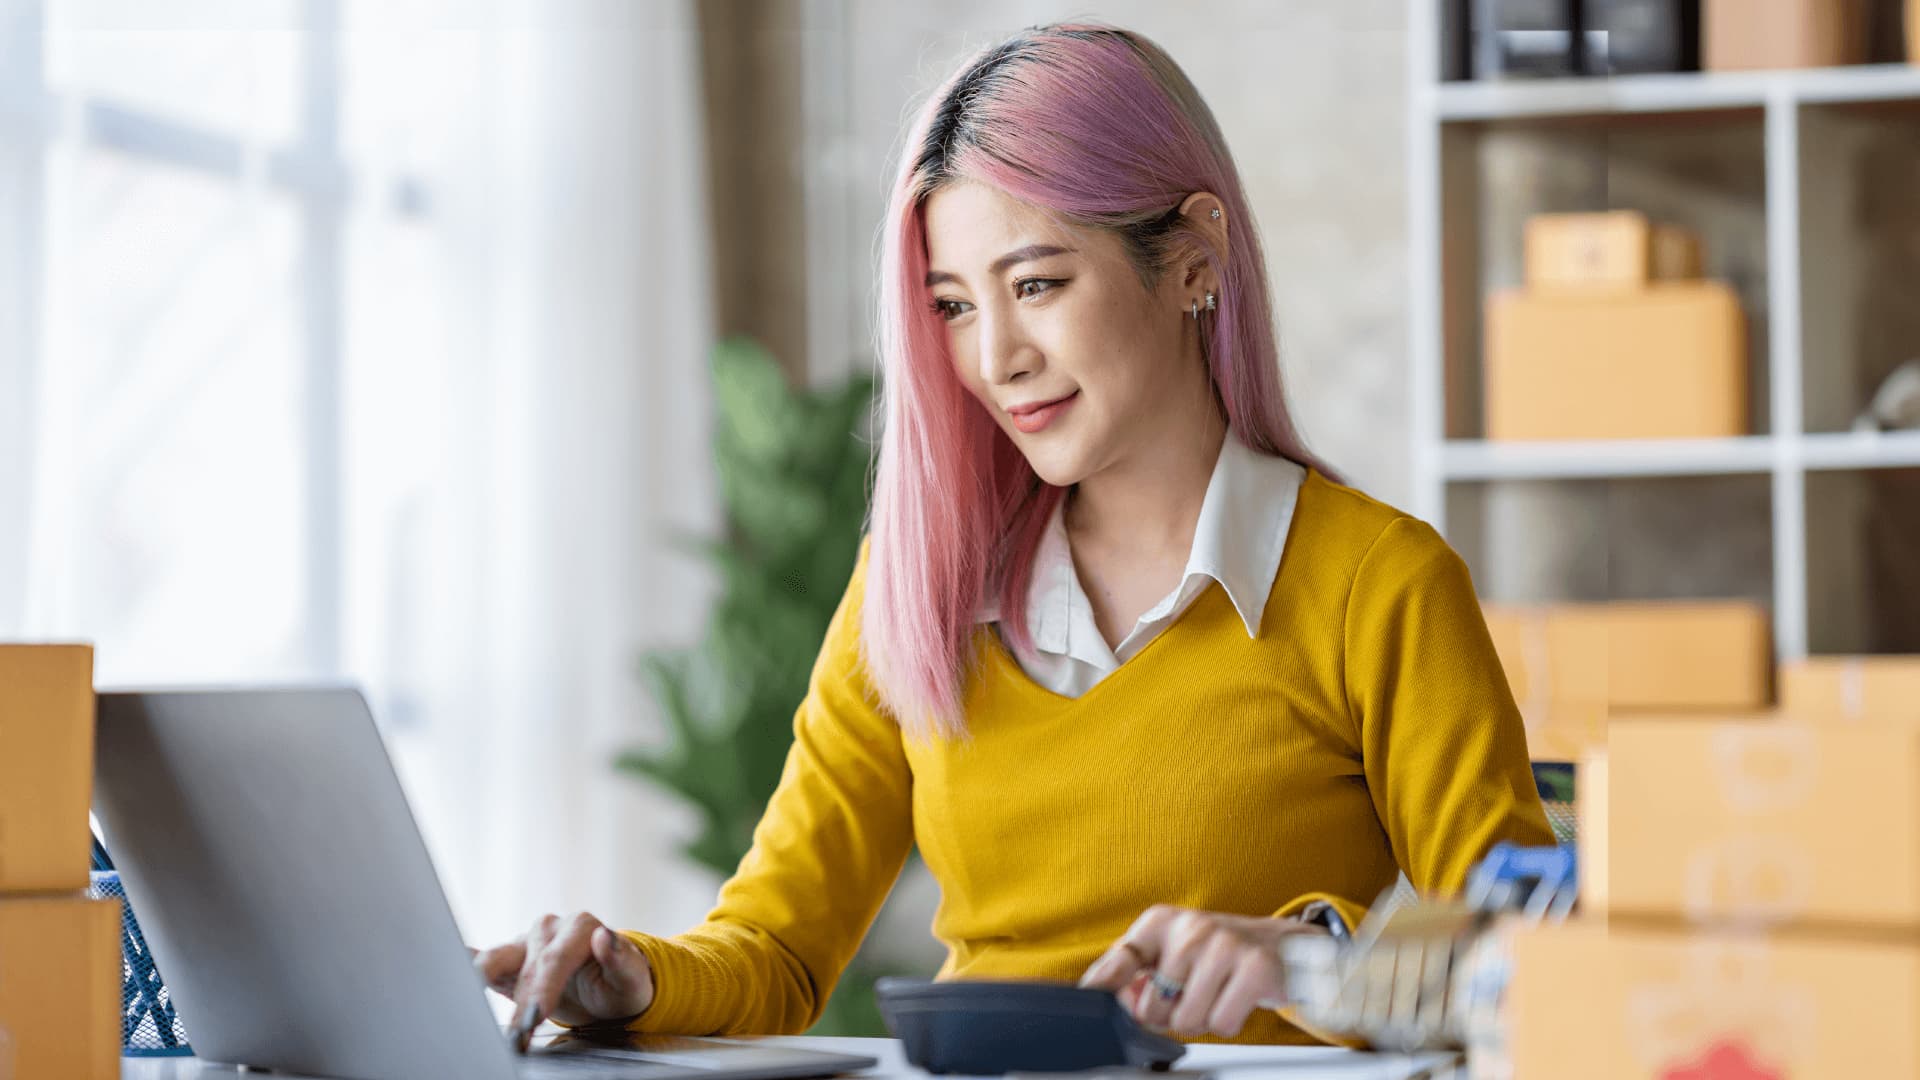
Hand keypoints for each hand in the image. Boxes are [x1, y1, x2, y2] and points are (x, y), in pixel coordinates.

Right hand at [472, 911, 654, 1050]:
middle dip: (518, 1005)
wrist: (609, 985)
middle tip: (515, 1038)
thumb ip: (620, 958)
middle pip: (525, 968)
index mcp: (580, 927)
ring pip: (496, 960)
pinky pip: (483, 958)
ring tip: (478, 1018)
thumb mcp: (632, 978)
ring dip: (485, 990)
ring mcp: (525, 943)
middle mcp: (548, 929)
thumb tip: (604, 935)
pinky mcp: (509, 959)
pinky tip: (445, 967)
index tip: (535, 1017)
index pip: (554, 960)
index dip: (542, 990)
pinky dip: (464, 963)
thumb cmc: (622, 983)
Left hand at [1078, 905, 1324, 1038]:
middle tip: (1190, 995)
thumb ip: (1131, 972)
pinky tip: (1235, 998)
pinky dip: (1228, 1022)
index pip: (1120, 960)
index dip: (1102, 987)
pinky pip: (1222, 1024)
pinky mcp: (1255, 968)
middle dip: (1169, 1015)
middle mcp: (1190, 928)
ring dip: (1201, 1020)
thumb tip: (1108, 996)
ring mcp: (1224, 946)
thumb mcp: (1169, 949)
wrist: (1276, 945)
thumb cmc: (1213, 952)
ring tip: (1215, 994)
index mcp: (1160, 921)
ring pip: (1188, 1020)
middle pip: (1153, 1008)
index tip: (1090, 999)